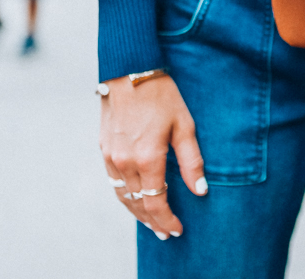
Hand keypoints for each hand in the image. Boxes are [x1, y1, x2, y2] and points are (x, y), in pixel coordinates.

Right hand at [100, 75, 206, 238]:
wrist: (129, 71)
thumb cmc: (162, 95)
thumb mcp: (184, 125)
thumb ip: (192, 161)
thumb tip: (200, 190)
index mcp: (147, 158)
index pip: (156, 202)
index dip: (167, 219)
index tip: (177, 229)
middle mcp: (124, 162)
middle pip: (137, 204)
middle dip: (153, 222)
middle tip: (166, 233)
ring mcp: (111, 156)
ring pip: (122, 196)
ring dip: (137, 213)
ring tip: (151, 223)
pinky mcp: (104, 148)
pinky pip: (113, 182)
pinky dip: (125, 196)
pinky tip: (134, 199)